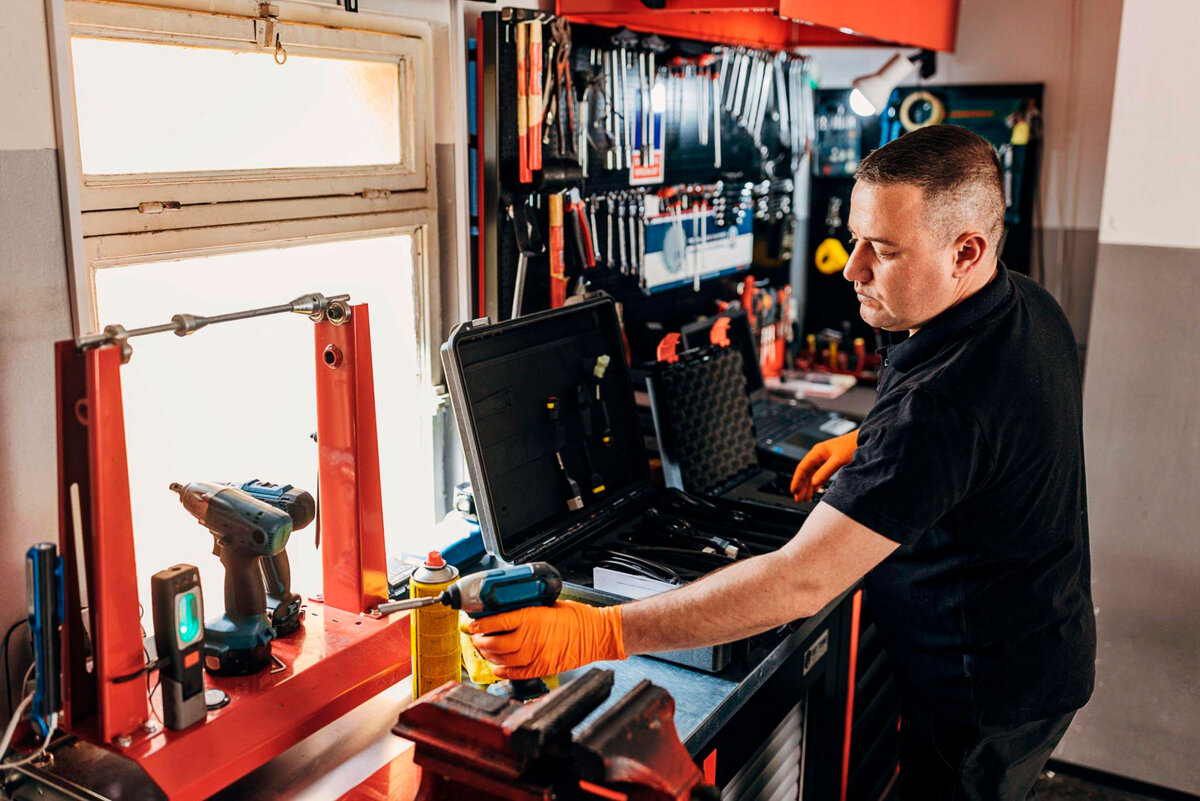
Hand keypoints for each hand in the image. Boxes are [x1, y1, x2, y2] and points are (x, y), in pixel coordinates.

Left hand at [465, 601, 625, 679]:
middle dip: (480, 641)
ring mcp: (534, 655)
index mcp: (530, 617)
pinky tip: (497, 667)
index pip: (495, 622)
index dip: (479, 624)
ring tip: (485, 650)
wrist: (595, 634)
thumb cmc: (575, 617)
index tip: (472, 624)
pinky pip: (514, 673)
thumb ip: (525, 609)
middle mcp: (529, 637)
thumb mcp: (546, 604)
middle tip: (476, 637)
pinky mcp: (540, 668)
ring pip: (500, 660)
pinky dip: (502, 671)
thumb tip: (504, 612)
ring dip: (488, 656)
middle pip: (493, 643)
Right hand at [790, 429, 857, 501]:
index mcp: (817, 452)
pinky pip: (820, 474)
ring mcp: (824, 459)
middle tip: (798, 499)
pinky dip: (816, 483)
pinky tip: (815, 490)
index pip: (802, 468)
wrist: (865, 439)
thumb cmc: (852, 445)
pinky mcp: (831, 463)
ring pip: (812, 475)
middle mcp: (819, 455)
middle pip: (806, 473)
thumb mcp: (838, 460)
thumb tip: (814, 483)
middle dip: (801, 486)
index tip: (794, 491)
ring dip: (808, 486)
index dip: (797, 480)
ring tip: (806, 498)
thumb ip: (825, 472)